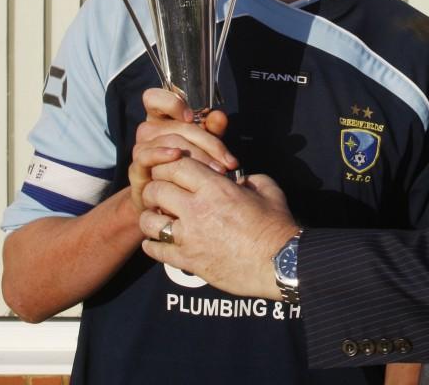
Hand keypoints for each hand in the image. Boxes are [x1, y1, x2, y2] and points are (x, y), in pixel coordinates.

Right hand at [128, 88, 237, 213]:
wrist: (168, 200)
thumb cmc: (188, 167)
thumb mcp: (203, 146)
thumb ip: (211, 130)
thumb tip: (219, 116)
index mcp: (161, 119)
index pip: (153, 98)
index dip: (170, 102)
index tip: (192, 116)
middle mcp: (148, 131)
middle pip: (176, 126)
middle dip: (207, 142)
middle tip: (227, 161)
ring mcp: (140, 149)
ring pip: (168, 141)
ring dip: (197, 155)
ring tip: (218, 170)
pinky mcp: (136, 169)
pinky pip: (146, 156)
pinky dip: (162, 155)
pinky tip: (177, 156)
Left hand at [138, 158, 296, 299]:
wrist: (280, 263)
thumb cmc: (276, 225)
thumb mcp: (268, 190)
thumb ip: (250, 179)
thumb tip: (240, 180)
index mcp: (215, 187)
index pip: (175, 165)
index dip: (168, 165)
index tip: (171, 172)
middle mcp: (197, 209)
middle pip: (155, 189)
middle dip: (154, 189)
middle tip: (159, 194)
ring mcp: (189, 236)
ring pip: (149, 221)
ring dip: (150, 217)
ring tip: (158, 218)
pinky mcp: (188, 260)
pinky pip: (156, 250)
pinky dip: (152, 245)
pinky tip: (158, 242)